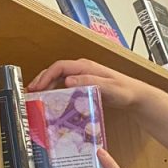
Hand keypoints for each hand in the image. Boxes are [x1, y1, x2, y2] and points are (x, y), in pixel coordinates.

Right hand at [27, 58, 150, 110]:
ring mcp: (83, 76)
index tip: (37, 87)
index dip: (46, 76)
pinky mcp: (85, 85)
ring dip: (47, 86)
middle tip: (31, 93)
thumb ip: (89, 82)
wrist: (136, 96)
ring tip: (37, 97)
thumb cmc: (124, 91)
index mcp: (85, 67)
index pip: (59, 67)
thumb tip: (68, 80)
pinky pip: (66, 86)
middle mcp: (82, 69)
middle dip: (42, 80)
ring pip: (59, 78)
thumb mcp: (108, 87)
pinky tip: (52, 101)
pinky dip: (56, 91)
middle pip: (56, 71)